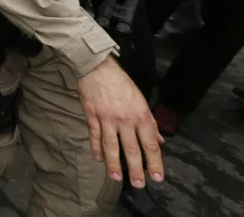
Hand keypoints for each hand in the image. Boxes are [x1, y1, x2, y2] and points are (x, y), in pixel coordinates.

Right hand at [77, 57, 164, 187]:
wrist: (97, 68)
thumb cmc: (121, 83)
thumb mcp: (141, 101)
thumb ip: (150, 122)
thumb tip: (160, 141)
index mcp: (141, 115)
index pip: (150, 143)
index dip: (155, 162)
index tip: (157, 177)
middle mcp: (126, 119)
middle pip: (132, 149)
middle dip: (136, 169)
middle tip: (138, 184)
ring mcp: (107, 118)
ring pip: (112, 146)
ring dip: (114, 163)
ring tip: (117, 177)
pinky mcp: (92, 116)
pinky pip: (95, 136)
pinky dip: (96, 148)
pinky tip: (99, 159)